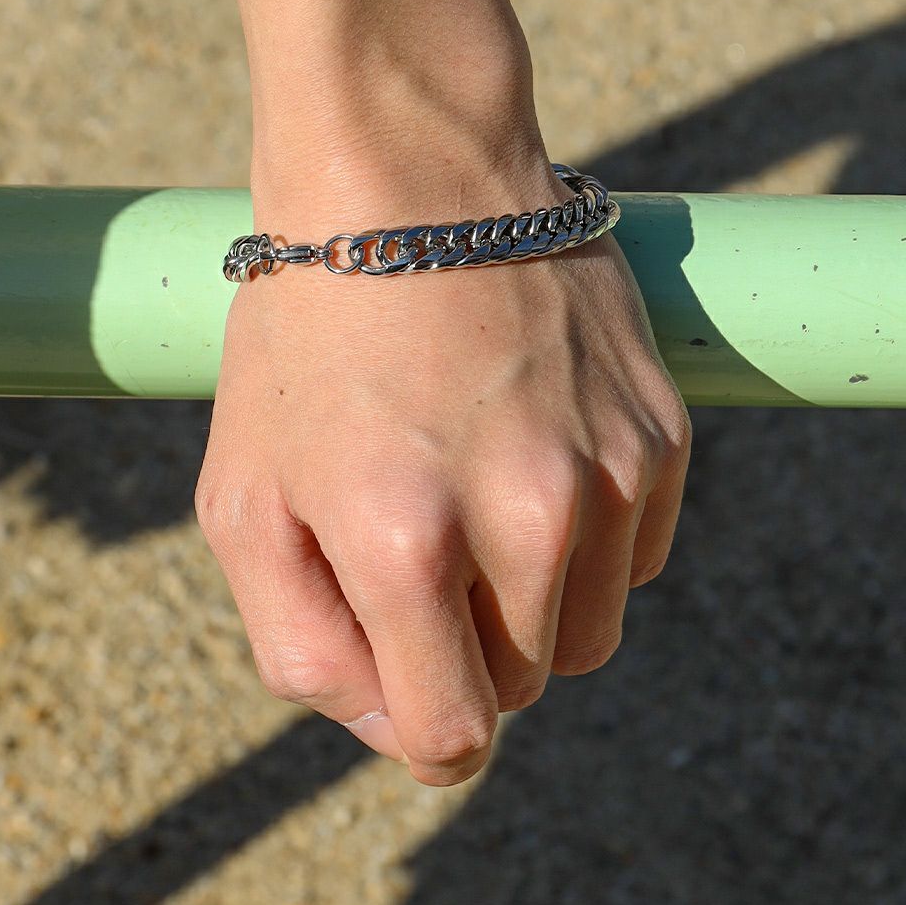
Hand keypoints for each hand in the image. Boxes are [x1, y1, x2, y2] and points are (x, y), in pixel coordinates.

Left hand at [196, 150, 691, 785]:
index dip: (418, 721)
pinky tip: (528, 450)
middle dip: (465, 646)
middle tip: (416, 536)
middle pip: (524, 684)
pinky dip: (587, 537)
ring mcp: (609, 470)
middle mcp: (527, 517)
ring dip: (534, 600)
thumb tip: (401, 726)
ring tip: (473, 492)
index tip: (400, 664)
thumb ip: (300, 645)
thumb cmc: (309, 332)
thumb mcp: (243, 492)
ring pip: (592, 630)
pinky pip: (635, 555)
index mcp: (405, 543)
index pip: (452, 735)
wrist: (410, 169)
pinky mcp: (662, 429)